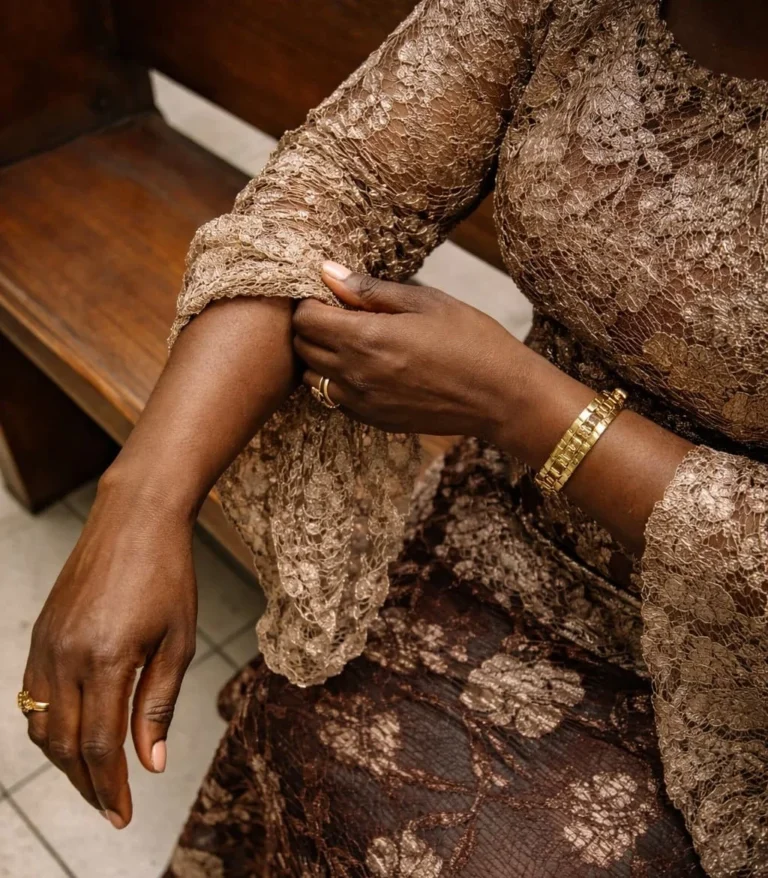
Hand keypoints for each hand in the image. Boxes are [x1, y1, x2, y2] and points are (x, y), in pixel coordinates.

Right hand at [22, 468, 197, 828]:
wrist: (135, 519)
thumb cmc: (167, 574)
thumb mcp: (178, 640)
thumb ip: (159, 703)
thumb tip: (150, 763)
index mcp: (106, 659)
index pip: (98, 744)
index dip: (110, 786)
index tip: (124, 814)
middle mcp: (66, 656)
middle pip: (64, 744)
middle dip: (87, 782)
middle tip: (111, 806)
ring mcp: (46, 644)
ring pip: (41, 725)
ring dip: (64, 760)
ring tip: (95, 777)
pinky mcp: (40, 633)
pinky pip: (32, 695)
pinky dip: (48, 726)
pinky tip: (71, 734)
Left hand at [293, 261, 527, 438]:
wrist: (501, 397)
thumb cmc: (471, 340)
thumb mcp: (425, 302)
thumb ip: (371, 290)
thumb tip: (328, 272)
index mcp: (367, 339)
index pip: (305, 318)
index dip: (312, 301)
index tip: (331, 294)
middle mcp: (356, 374)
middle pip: (301, 347)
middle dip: (311, 326)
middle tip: (340, 313)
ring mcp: (362, 402)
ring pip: (312, 378)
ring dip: (320, 356)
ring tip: (352, 342)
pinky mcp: (373, 420)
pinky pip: (334, 399)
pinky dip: (337, 381)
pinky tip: (367, 368)